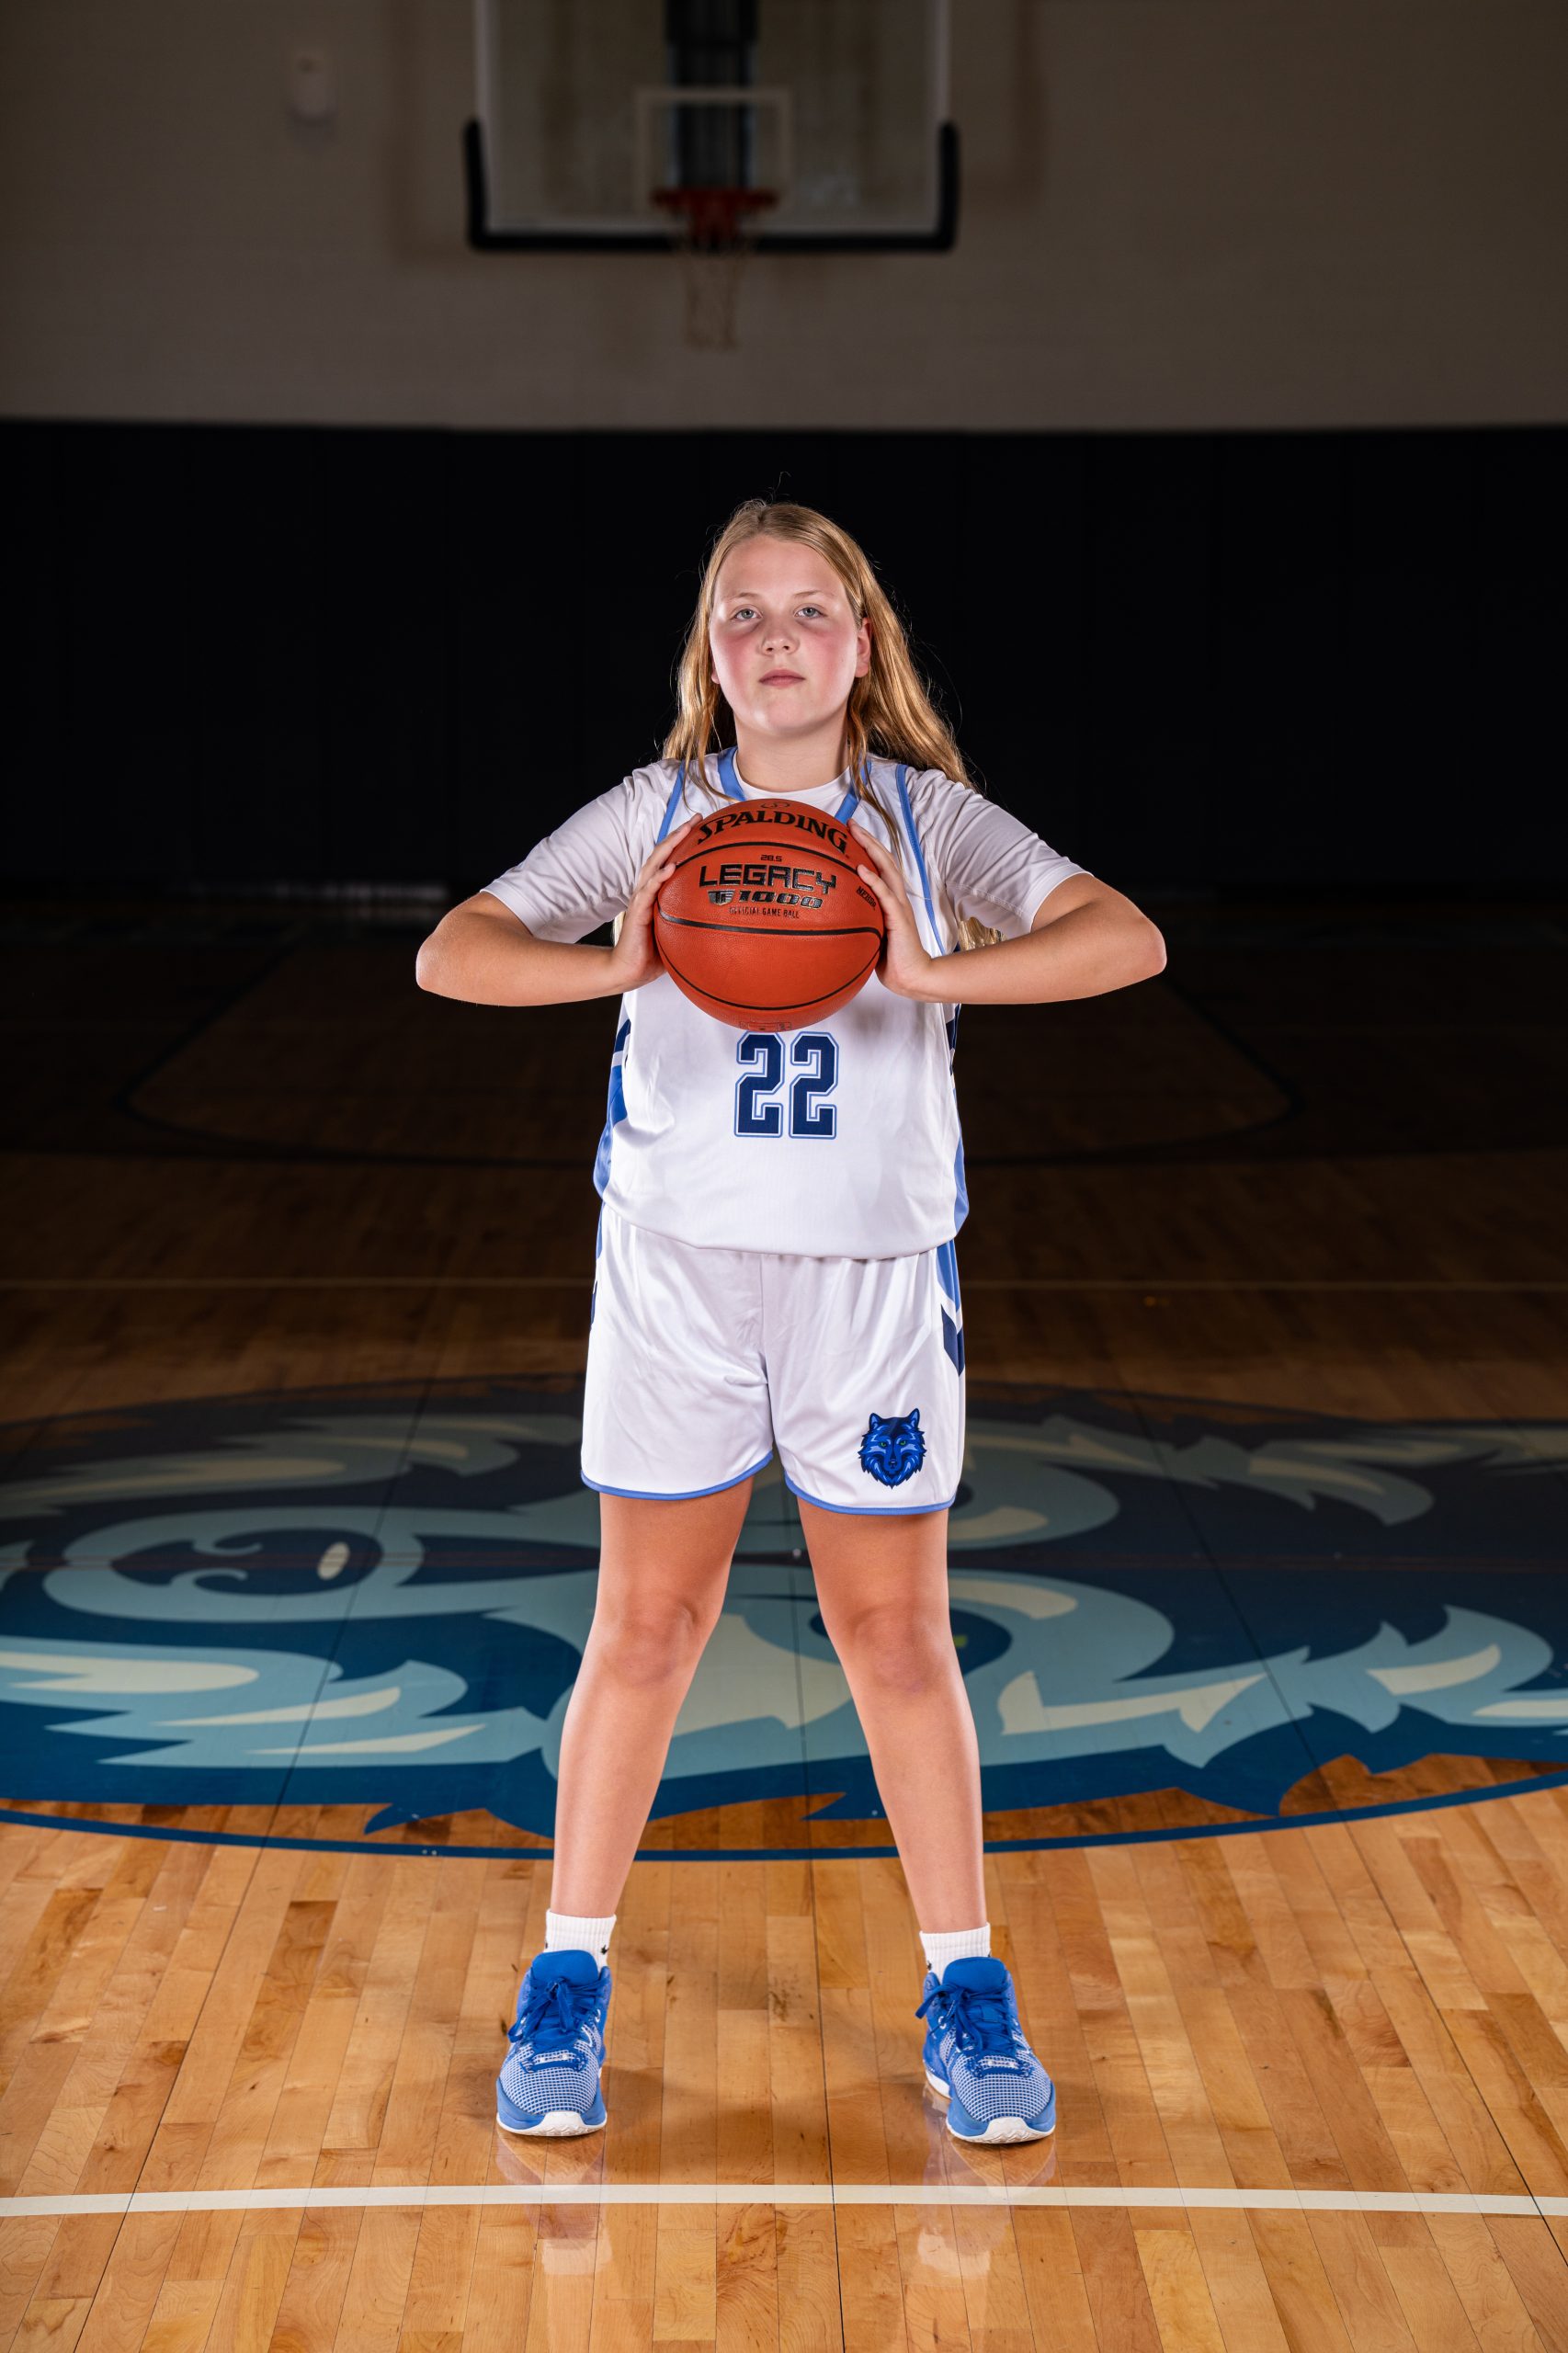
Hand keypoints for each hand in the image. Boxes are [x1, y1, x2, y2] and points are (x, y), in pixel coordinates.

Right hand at [606, 816, 698, 991]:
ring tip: (683, 832)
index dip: (684, 842)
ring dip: (668, 847)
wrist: (629, 969)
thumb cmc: (653, 953)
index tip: (703, 827)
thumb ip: (696, 921)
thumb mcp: (680, 932)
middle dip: (678, 834)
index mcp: (657, 892)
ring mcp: (641, 899)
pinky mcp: (637, 912)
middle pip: (661, 854)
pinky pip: (648, 891)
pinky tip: (670, 868)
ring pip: (653, 865)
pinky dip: (658, 878)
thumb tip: (726, 920)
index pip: (670, 859)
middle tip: (696, 819)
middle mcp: (648, 890)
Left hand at [846, 823, 940, 1000]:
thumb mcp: (869, 934)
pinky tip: (861, 869)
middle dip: (868, 840)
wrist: (910, 977)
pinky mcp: (899, 920)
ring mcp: (899, 907)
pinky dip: (874, 881)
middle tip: (850, 824)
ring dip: (872, 850)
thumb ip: (858, 919)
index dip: (868, 848)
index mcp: (891, 900)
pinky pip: (885, 896)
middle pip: (885, 860)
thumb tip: (831, 915)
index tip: (849, 833)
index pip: (881, 867)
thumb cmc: (890, 958)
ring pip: (888, 871)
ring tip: (857, 834)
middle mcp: (896, 898)